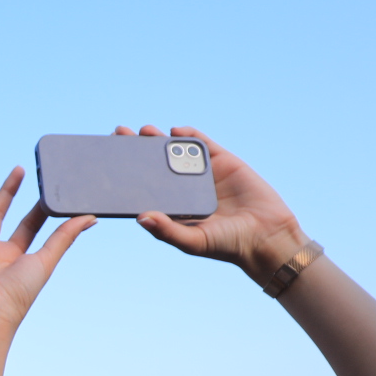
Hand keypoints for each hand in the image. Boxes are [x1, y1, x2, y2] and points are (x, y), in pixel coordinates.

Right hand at [0, 167, 94, 330]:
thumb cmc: (17, 294)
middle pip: (1, 215)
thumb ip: (65, 237)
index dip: (36, 207)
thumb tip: (91, 217)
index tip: (46, 188)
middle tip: (21, 169)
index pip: (27, 225)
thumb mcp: (46, 260)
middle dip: (10, 192)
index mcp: (15, 256)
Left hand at [118, 125, 307, 284]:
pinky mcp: (224, 162)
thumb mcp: (193, 241)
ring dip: (158, 139)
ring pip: (176, 152)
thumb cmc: (226, 245)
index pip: (144, 187)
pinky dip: (190, 135)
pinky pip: (203, 144)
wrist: (266, 236)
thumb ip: (167, 230)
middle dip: (137, 150)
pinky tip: (176, 130)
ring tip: (143, 131)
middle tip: (119, 135)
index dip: (127, 174)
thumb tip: (140, 217)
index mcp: (173, 207)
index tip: (108, 162)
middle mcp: (184, 189)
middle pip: (155, 164)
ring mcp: (203, 174)